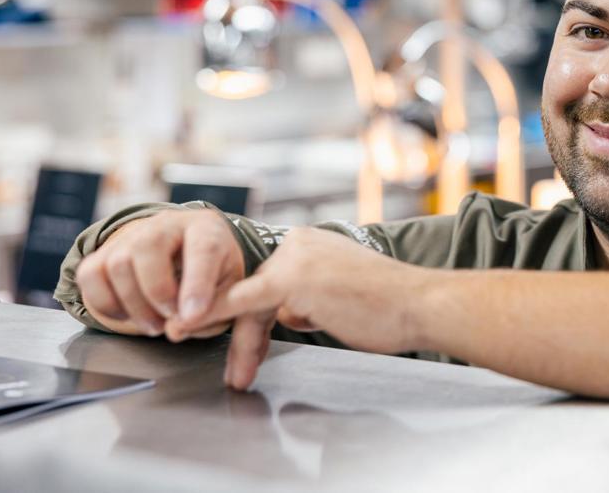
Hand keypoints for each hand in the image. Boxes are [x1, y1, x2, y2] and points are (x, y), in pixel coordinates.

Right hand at [74, 209, 243, 339]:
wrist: (188, 255)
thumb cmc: (213, 273)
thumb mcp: (228, 290)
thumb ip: (211, 311)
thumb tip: (176, 330)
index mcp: (206, 228)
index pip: (202, 248)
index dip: (196, 284)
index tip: (191, 317)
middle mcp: (167, 224)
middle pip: (148, 246)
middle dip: (157, 293)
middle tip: (169, 322)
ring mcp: (132, 234)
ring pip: (117, 263)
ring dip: (134, 305)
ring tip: (155, 325)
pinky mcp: (105, 251)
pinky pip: (90, 274)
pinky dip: (105, 303)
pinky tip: (128, 314)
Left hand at [192, 227, 423, 389]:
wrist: (419, 304)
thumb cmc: (391, 307)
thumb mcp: (340, 296)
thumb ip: (310, 299)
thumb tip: (291, 314)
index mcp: (311, 243)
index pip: (269, 282)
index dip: (254, 317)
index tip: (242, 342)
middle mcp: (299, 243)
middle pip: (255, 294)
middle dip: (239, 333)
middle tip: (229, 365)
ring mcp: (294, 259)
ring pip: (248, 304)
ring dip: (230, 336)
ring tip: (221, 363)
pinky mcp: (290, 280)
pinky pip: (242, 302)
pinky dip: (212, 313)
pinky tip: (189, 323)